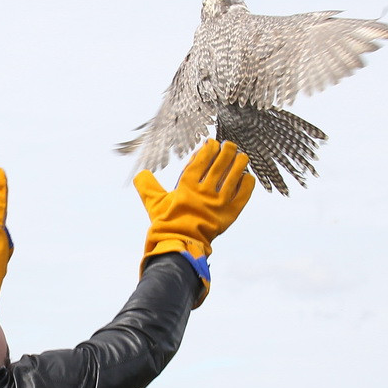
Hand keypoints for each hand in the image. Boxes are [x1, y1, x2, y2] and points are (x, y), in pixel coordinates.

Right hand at [133, 139, 254, 305]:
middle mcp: (204, 191)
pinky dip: (247, 184)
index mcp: (187, 185)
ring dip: (239, 163)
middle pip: (220, 164)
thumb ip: (147, 186)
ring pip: (233, 176)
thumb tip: (140, 174)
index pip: (202, 159)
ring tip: (242, 156)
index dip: (209, 148)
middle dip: (227, 151)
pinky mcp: (230, 214)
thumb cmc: (167, 223)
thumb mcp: (154, 203)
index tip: (212, 143)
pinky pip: (243, 195)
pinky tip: (247, 177)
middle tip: (230, 145)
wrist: (180, 244)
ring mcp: (219, 203)